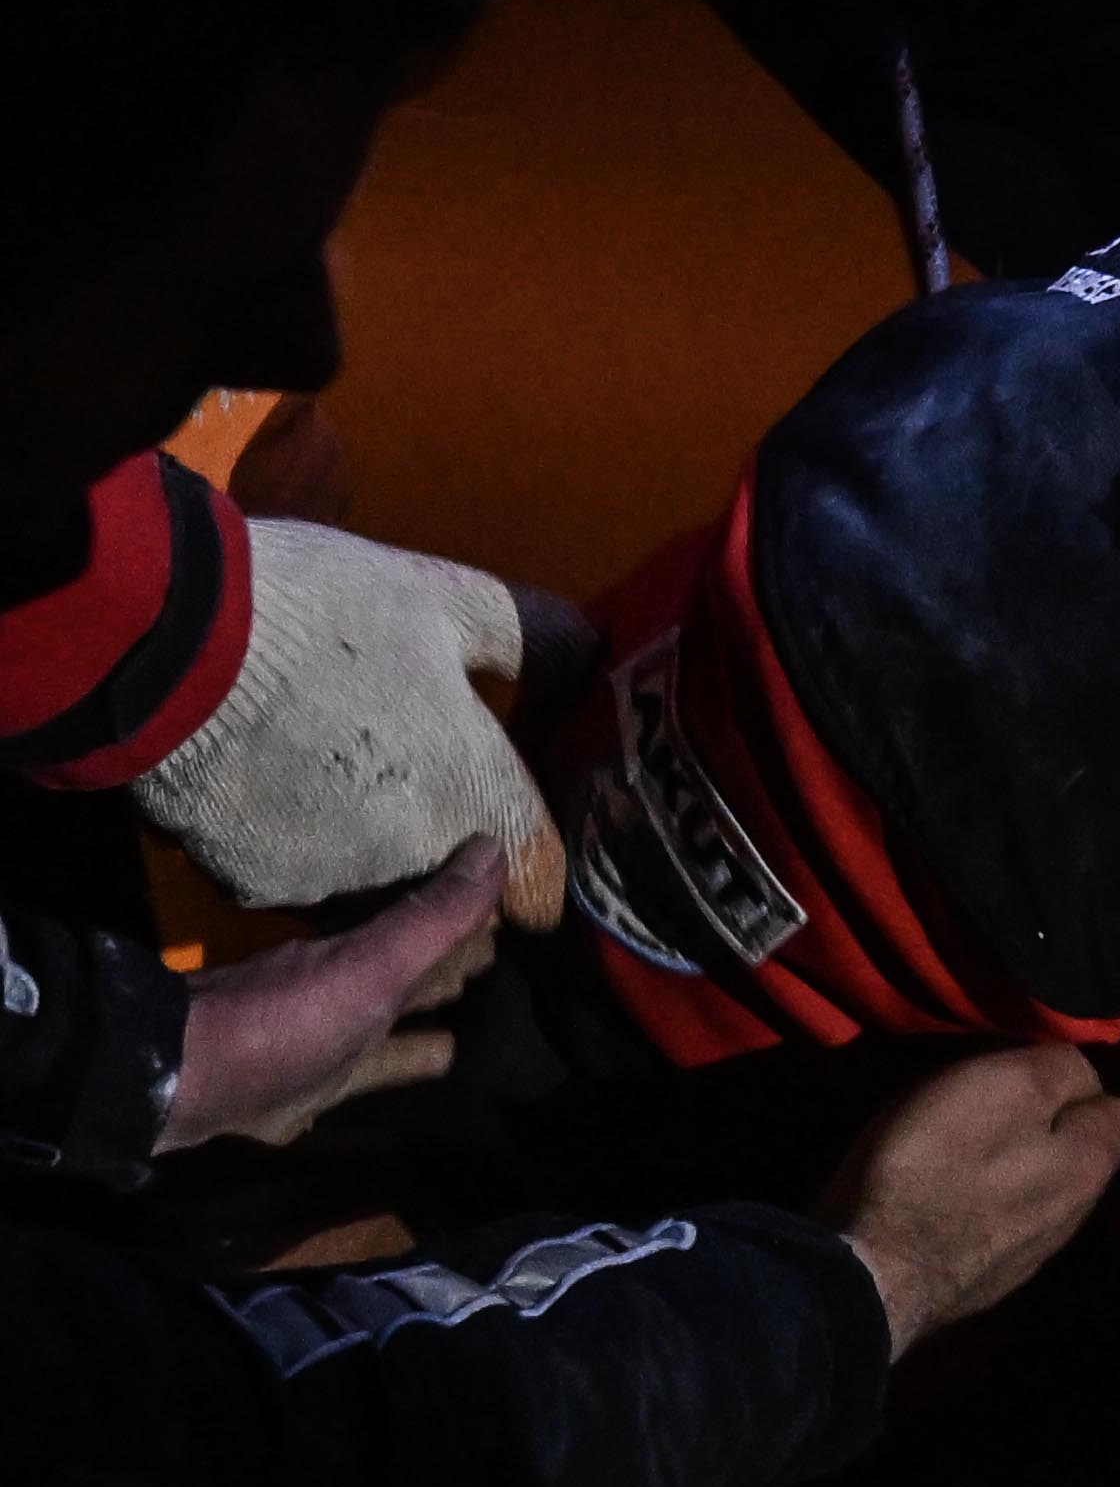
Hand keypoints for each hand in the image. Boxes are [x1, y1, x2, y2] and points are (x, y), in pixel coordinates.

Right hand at [135, 522, 568, 925]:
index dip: (529, 866)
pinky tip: (263, 782)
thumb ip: (529, 638)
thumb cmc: (322, 610)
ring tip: (326, 772)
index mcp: (475, 800)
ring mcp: (327, 881)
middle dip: (432, 848)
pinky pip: (282, 872)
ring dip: (358, 851)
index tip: (509, 842)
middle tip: (397, 777)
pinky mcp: (249, 881)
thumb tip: (590, 657)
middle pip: (444, 884)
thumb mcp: (443, 599)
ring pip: (363, 887)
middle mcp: (414, 863)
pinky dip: (281, 841)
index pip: (536, 882)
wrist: (163, 637)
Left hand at [159, 840, 511, 1150]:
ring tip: (472, 1017)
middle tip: (498, 954)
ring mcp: (327, 1041)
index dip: (468, 918)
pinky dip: (398, 1062)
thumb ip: (430, 920)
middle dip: (449, 964)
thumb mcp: (369, 966)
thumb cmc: (286, 1020)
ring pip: (391, 1021)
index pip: (430, 929)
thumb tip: (494, 848)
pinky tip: (417, 1066)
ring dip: (425, 1016)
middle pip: (411, 974)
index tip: (513, 904)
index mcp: (364, 961)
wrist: (188, 1082)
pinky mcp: (312, 1085)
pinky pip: (369, 1068)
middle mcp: (347, 994)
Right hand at [818, 1041, 1119, 1355]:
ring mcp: (1032, 1249)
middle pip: (1084, 1149)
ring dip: (1023, 1159)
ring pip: (1044, 1186)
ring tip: (979, 1134)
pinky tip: (956, 1187)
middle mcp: (1077, 1212)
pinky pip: (1002, 1218)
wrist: (873, 1274)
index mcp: (1092, 1162)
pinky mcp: (988, 1273)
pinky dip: (989, 1195)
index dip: (1096, 1076)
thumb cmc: (938, 1164)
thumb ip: (1061, 1071)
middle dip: (1059, 1119)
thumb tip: (1087, 1070)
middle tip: (1009, 1090)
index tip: (1056, 1059)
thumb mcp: (1007, 1087)